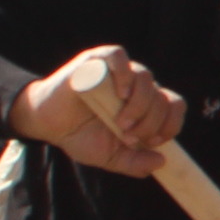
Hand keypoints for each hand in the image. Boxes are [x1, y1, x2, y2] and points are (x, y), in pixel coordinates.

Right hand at [9, 46, 181, 174]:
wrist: (46, 124)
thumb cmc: (80, 136)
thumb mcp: (110, 157)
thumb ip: (134, 163)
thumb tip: (160, 162)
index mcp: (145, 104)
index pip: (173, 105)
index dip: (171, 123)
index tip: (154, 142)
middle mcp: (135, 85)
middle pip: (161, 95)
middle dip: (151, 121)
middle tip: (129, 136)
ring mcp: (117, 71)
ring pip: (145, 77)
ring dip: (140, 104)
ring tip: (121, 122)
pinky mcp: (96, 61)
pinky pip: (119, 56)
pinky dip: (125, 73)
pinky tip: (121, 93)